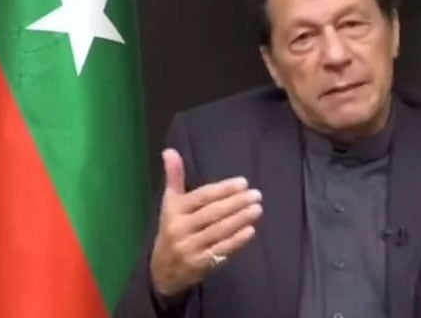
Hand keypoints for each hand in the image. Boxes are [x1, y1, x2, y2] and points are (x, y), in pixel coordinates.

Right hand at [150, 149, 262, 296]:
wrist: (163, 269)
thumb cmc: (173, 227)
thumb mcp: (170, 202)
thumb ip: (174, 177)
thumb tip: (169, 150)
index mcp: (174, 210)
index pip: (201, 197)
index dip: (223, 189)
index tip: (243, 182)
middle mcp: (180, 228)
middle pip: (212, 213)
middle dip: (236, 203)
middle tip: (256, 194)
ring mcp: (190, 247)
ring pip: (218, 231)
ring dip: (240, 219)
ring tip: (257, 209)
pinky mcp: (199, 264)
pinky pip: (220, 250)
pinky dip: (236, 241)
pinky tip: (251, 230)